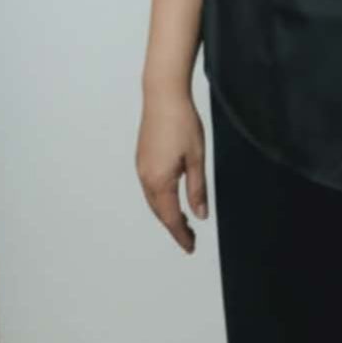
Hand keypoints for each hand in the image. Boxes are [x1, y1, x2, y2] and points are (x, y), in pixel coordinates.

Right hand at [135, 89, 208, 253]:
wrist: (163, 95)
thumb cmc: (182, 123)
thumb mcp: (196, 158)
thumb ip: (197, 189)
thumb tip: (200, 215)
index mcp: (160, 181)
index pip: (171, 218)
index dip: (181, 234)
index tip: (190, 247)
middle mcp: (146, 178)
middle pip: (159, 212)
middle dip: (174, 226)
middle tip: (190, 237)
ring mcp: (141, 167)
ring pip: (153, 200)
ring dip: (166, 213)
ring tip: (183, 221)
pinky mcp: (142, 158)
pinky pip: (150, 187)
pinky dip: (160, 199)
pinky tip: (171, 197)